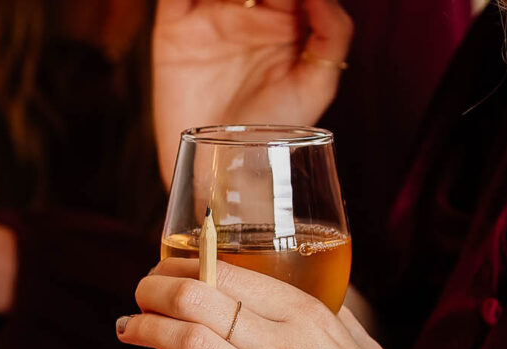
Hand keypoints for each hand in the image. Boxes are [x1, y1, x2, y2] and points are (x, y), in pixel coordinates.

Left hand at [117, 257, 449, 348]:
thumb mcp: (363, 348)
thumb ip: (326, 321)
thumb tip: (300, 300)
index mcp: (309, 316)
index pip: (226, 272)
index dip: (180, 266)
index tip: (162, 270)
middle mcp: (285, 347)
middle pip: (197, 299)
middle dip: (152, 291)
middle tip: (138, 296)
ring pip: (189, 343)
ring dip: (147, 331)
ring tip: (130, 330)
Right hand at [152, 0, 352, 176]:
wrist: (221, 174)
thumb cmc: (273, 136)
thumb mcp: (316, 87)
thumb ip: (331, 34)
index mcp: (288, 17)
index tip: (283, 1)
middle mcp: (250, 8)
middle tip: (250, 1)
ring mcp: (210, 14)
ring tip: (230, 1)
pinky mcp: (174, 27)